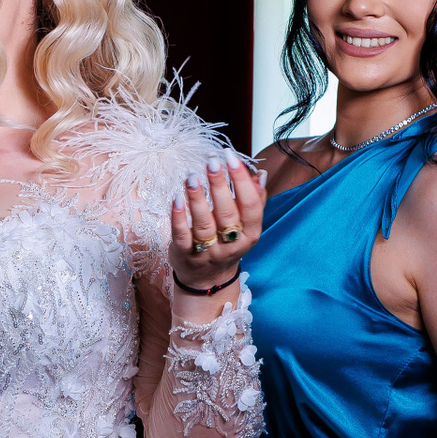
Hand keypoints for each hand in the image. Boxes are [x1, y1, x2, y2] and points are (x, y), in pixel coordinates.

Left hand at [169, 152, 265, 290]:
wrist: (207, 280)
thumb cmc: (227, 244)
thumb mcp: (245, 226)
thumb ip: (254, 200)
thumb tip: (260, 175)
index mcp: (250, 234)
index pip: (250, 205)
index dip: (241, 180)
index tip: (231, 158)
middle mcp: (231, 245)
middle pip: (227, 214)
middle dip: (220, 186)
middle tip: (212, 162)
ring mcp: (208, 252)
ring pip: (204, 224)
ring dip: (197, 199)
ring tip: (192, 176)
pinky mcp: (186, 255)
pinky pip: (182, 236)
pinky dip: (179, 217)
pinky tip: (176, 198)